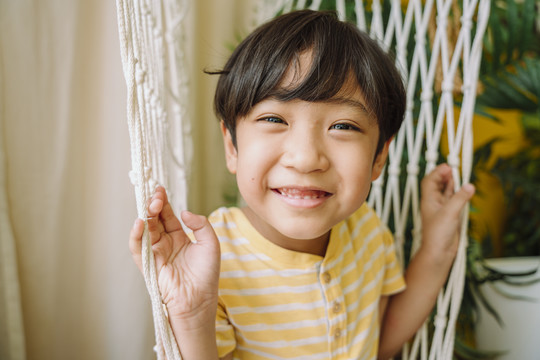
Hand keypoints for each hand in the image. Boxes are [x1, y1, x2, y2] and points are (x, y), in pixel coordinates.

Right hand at [129, 186, 220, 327]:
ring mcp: (155, 253)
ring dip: (147, 215)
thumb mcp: (210, 243)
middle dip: (154, 205)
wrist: (198, 300)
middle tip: (156, 195)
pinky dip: (136, 235)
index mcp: (179, 238)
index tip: (160, 189)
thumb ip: (200, 224)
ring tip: (152, 204)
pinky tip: (140, 222)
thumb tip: (183, 212)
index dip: (163, 202)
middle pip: (154, 219)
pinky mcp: (147, 264)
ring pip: (146, 229)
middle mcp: (165, 243)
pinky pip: (138, 247)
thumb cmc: (206, 274)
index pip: (167, 215)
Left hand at [420, 163, 474, 259]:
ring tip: (460, 176)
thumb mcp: (450, 213)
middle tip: (456, 169)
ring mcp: (442, 208)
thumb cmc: (437, 234)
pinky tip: (464, 190)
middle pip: (438, 184)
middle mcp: (434, 202)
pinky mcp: (450, 215)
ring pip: (447, 192)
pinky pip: (454, 200)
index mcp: (428, 200)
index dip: (438, 172)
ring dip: (453, 184)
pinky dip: (459, 194)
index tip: (448, 166)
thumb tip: (469, 185)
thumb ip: (460, 198)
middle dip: (446, 175)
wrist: (439, 252)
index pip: (430, 181)